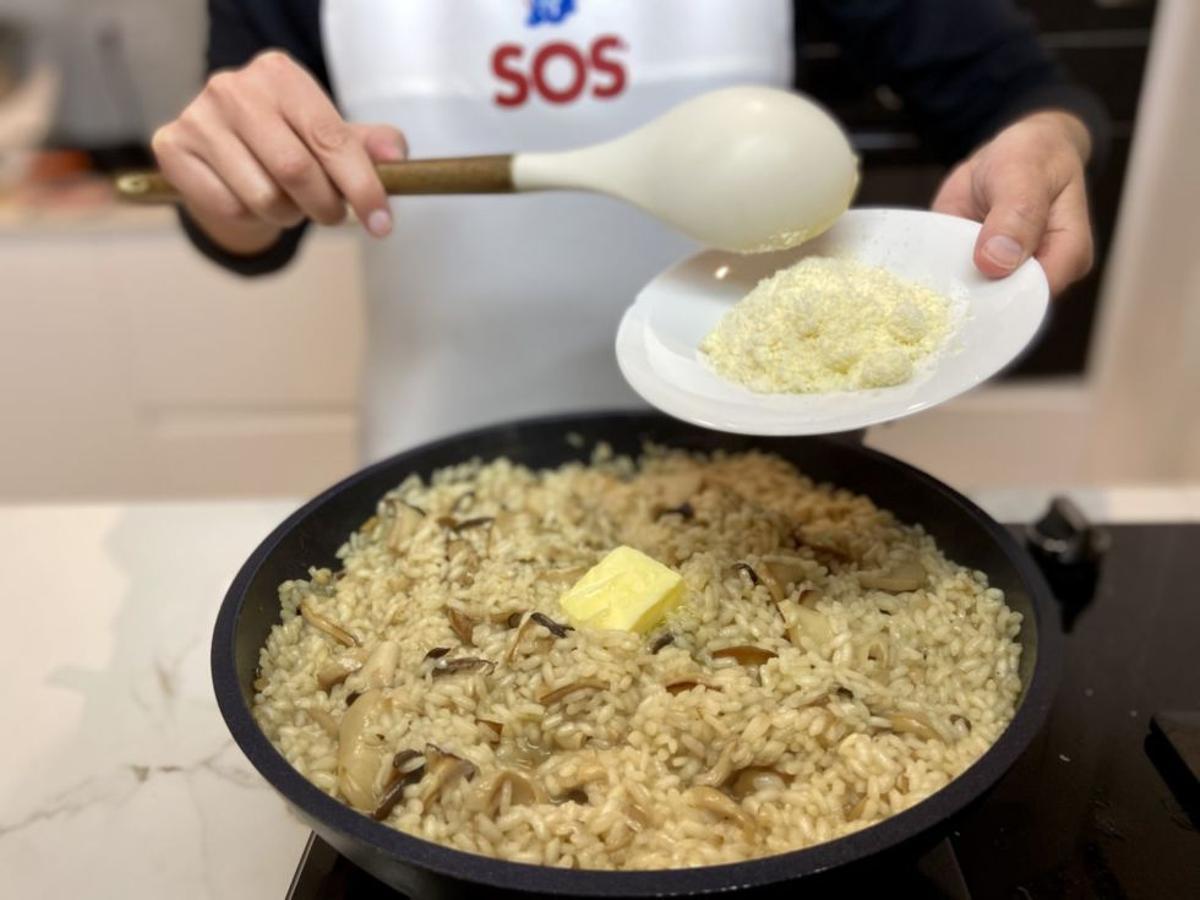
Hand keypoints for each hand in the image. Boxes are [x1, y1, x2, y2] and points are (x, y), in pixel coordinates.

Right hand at [152, 51, 405, 254]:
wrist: (225, 157)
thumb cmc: (289, 145)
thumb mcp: (333, 138)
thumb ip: (368, 146)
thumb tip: (396, 157)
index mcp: (280, 74)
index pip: (331, 137)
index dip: (362, 187)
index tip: (382, 224)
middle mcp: (234, 87)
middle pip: (296, 170)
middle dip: (326, 207)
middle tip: (332, 215)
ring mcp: (197, 115)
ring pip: (263, 196)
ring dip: (288, 214)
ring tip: (287, 201)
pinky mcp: (171, 146)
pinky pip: (230, 207)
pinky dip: (251, 217)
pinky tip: (251, 199)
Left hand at [932, 111, 1093, 296]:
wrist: (1009, 152)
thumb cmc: (1032, 157)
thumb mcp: (1023, 174)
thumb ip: (1016, 215)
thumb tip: (997, 263)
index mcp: (1067, 254)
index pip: (1037, 296)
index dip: (1005, 301)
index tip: (969, 295)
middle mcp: (1038, 273)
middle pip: (1006, 308)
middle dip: (973, 307)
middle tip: (936, 301)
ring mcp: (1004, 276)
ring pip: (977, 303)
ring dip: (950, 300)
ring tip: (923, 296)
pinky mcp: (976, 273)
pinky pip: (955, 288)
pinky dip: (936, 286)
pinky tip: (917, 286)